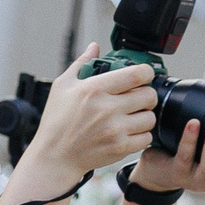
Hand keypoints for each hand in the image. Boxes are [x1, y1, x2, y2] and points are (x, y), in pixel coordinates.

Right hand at [20, 48, 158, 180]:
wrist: (54, 156)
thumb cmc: (56, 122)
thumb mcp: (62, 86)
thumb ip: (81, 64)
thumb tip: (94, 47)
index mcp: (94, 89)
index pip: (137, 74)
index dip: (146, 72)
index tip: (143, 75)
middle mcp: (107, 108)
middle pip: (149, 95)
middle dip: (147, 94)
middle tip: (138, 97)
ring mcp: (115, 129)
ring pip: (150, 117)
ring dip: (144, 115)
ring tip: (132, 116)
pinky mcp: (120, 147)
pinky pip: (146, 137)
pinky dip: (141, 134)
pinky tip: (129, 131)